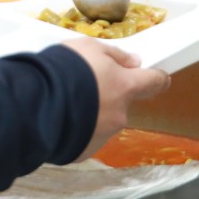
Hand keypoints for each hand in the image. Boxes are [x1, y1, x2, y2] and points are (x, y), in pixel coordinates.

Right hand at [59, 39, 170, 160]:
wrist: (37, 103)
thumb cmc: (67, 68)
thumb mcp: (90, 47)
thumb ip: (115, 55)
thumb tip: (133, 62)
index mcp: (125, 87)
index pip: (153, 82)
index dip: (157, 78)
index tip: (160, 77)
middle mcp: (120, 114)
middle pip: (122, 102)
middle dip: (108, 94)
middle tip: (84, 84)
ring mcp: (103, 135)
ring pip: (103, 120)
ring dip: (92, 111)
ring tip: (66, 100)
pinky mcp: (84, 151)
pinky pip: (86, 135)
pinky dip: (78, 127)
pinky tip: (61, 117)